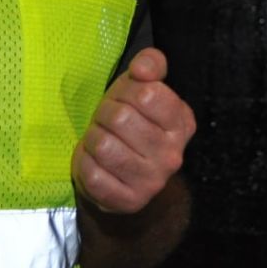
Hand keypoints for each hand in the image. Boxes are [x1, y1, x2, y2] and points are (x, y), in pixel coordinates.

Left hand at [72, 48, 195, 214]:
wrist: (126, 176)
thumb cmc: (132, 124)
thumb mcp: (141, 88)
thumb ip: (149, 66)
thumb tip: (143, 68)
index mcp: (182, 123)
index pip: (146, 93)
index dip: (125, 91)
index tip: (124, 101)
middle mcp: (173, 155)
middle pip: (121, 118)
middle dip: (104, 115)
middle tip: (107, 123)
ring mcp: (153, 182)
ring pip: (104, 146)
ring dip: (93, 139)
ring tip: (101, 142)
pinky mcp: (129, 201)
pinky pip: (92, 174)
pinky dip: (85, 164)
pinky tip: (96, 163)